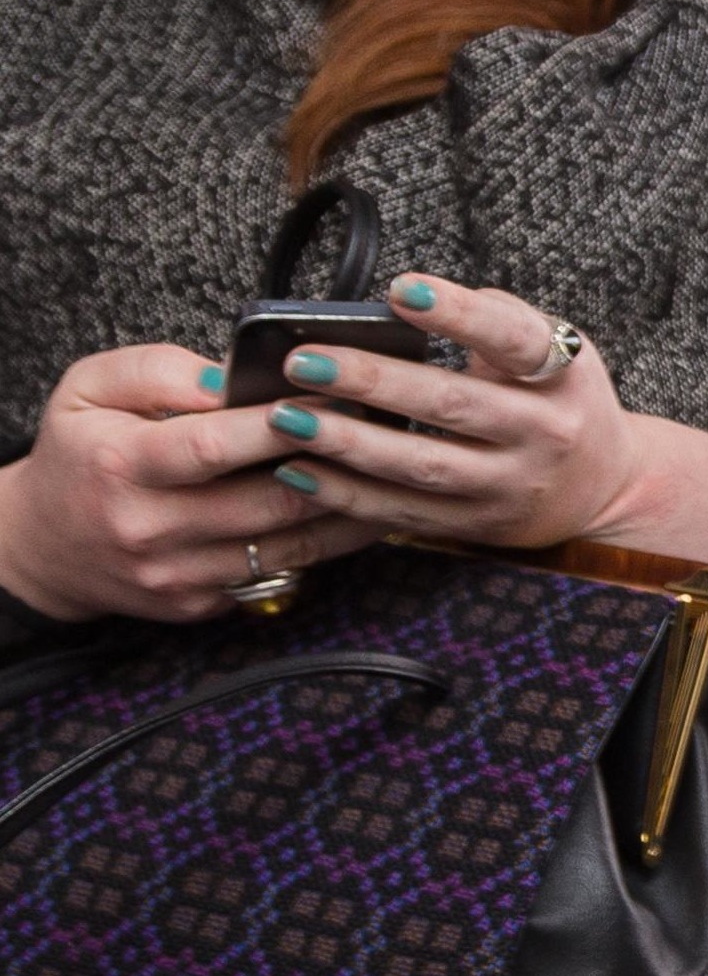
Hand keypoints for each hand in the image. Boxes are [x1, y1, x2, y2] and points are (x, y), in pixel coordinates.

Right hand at [0, 344, 368, 621]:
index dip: (283, 424)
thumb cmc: (78, 452)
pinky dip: (324, 542)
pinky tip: (361, 509)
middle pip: (268, 501)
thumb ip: (160, 371)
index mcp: (123, 466)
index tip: (340, 397)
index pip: (214, 446)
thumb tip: (232, 379)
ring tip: (397, 469)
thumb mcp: (90, 388)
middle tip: (392, 431)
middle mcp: (150, 528)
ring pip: (288, 544)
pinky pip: (278, 570)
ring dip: (351, 508)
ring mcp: (177, 575)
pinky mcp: (198, 603)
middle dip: (337, 465)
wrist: (41, 545)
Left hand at [268, 275, 707, 622]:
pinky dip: (347, 492)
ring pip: (422, 465)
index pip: (513, 339)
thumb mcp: (559, 350)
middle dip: (373, 381)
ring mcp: (512, 485)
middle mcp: (546, 432)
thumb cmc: (559, 399)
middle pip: (453, 404)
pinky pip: (404, 511)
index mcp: (565, 374)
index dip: (459, 314)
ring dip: (348, 441)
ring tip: (287, 415)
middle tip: (303, 360)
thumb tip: (412, 296)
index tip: (400, 289)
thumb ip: (499, 320)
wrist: (604, 486)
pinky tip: (299, 468)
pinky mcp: (479, 525)